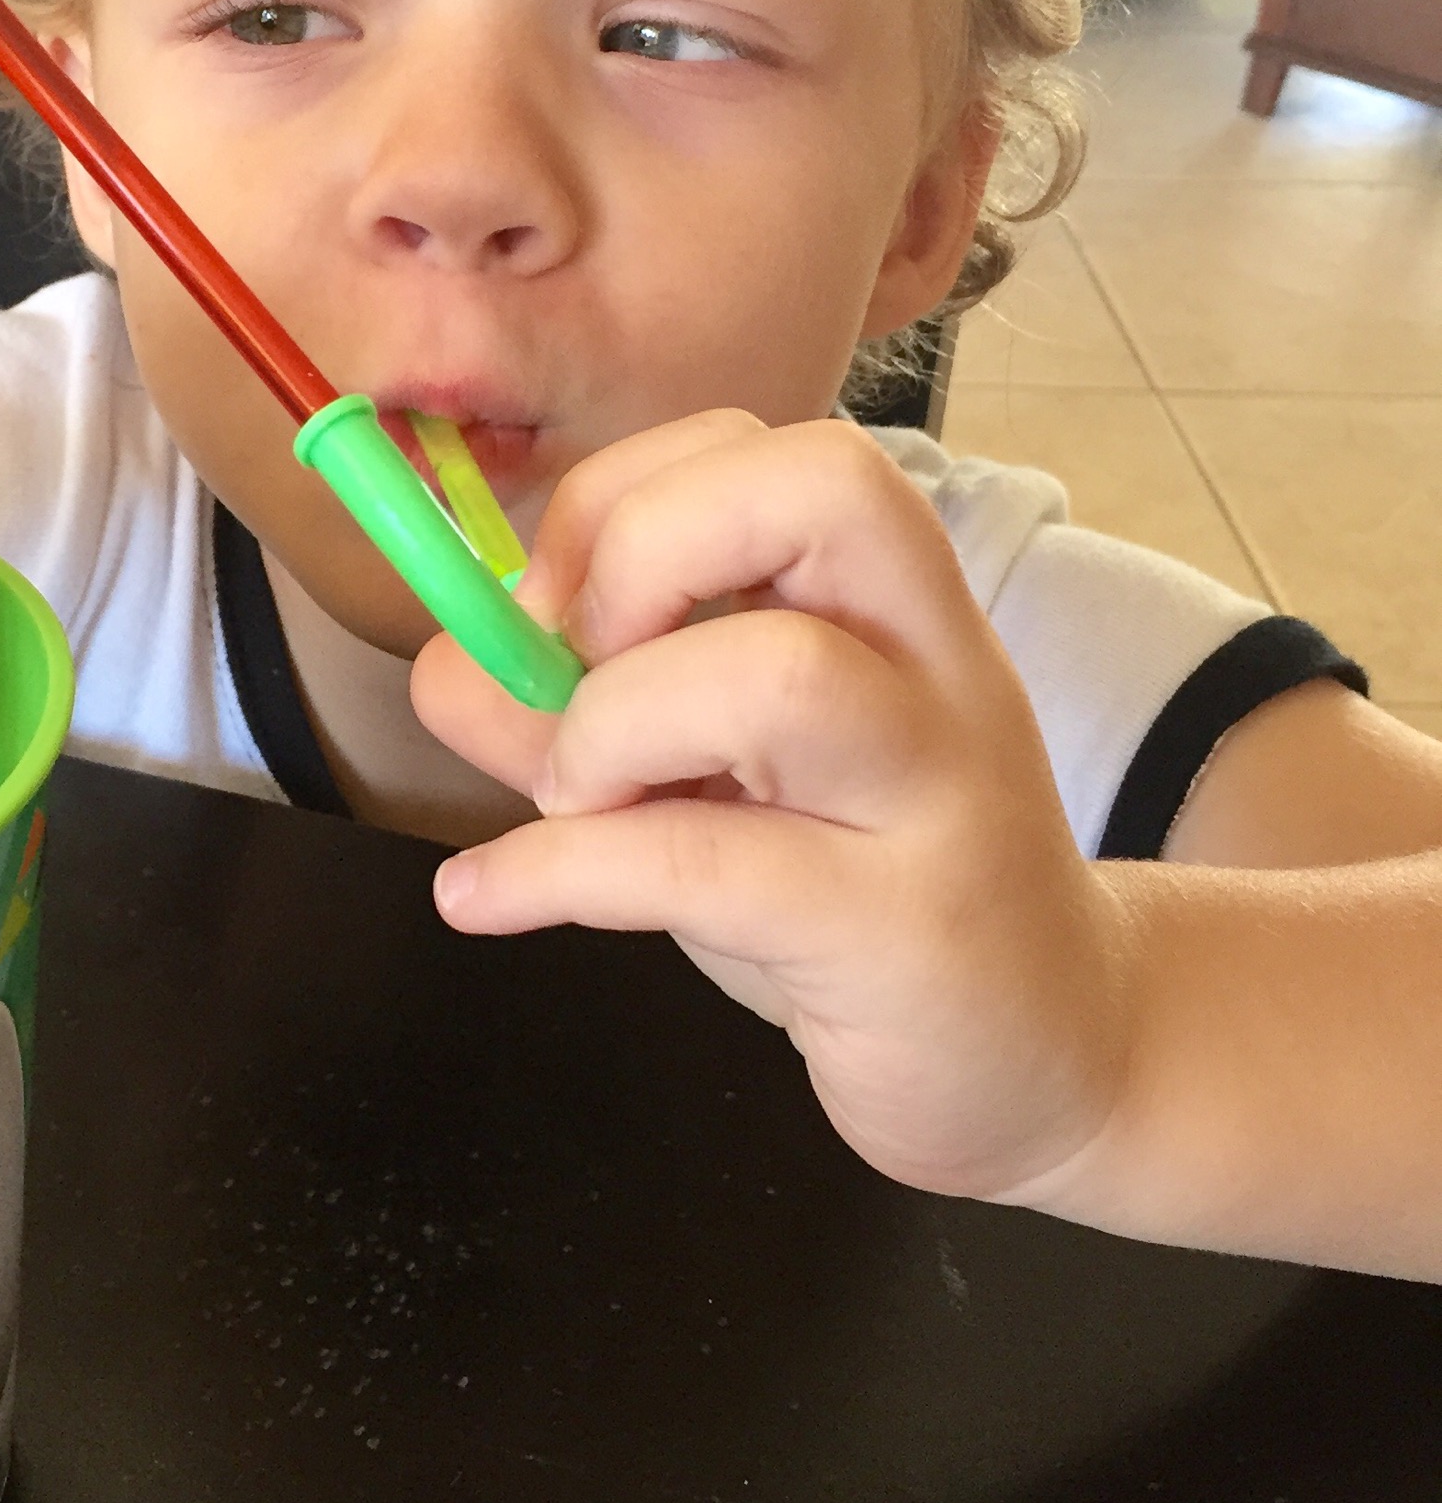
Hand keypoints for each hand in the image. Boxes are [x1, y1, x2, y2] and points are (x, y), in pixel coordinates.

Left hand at [411, 412, 1128, 1200]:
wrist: (1052, 1055)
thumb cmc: (862, 890)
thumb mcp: (712, 777)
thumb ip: (570, 712)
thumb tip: (450, 664)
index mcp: (892, 601)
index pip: (775, 447)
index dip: (628, 495)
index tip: (552, 604)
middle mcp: (937, 667)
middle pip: (820, 491)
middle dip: (642, 548)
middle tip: (578, 669)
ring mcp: (937, 799)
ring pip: (780, 676)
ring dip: (612, 723)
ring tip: (568, 796)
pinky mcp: (902, 937)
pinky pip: (706, 866)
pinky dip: (553, 872)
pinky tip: (484, 897)